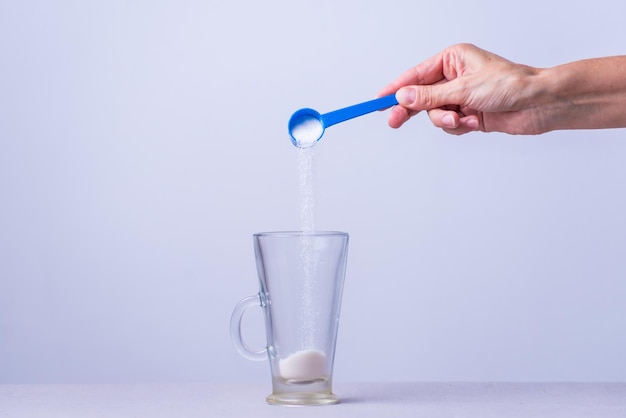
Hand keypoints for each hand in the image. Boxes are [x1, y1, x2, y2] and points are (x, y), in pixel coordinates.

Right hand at [378, 43, 543, 134]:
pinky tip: (473, 122)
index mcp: (452, 59)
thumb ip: (429, 96)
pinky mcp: (468, 114)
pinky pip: (449, 124)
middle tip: (394, 121)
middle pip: (420, 96)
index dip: (395, 88)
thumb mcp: (463, 89)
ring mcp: (461, 96)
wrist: (538, 104)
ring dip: (446, 120)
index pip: (414, 75)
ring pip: (434, 114)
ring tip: (461, 119)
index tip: (377, 100)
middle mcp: (454, 77)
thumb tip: (402, 97)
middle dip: (411, 110)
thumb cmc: (510, 85)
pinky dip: (458, 126)